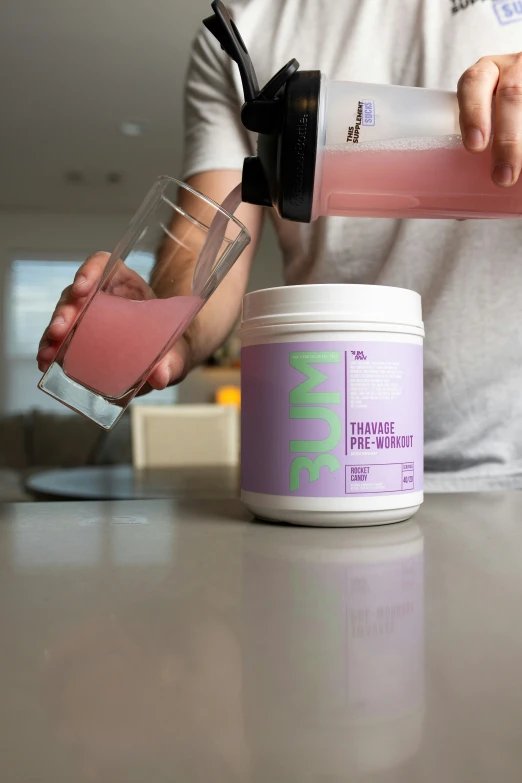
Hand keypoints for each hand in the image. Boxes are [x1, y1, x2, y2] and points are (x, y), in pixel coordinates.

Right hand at [36, 252, 191, 390]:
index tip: (83, 288)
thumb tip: (160, 376)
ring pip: (64, 316)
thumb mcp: (177, 351)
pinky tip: (45, 363)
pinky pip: (60, 339)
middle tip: (60, 331)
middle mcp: (102, 297)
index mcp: (127, 284)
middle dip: (65, 311)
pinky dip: (51, 350)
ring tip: (48, 353)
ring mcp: (87, 317)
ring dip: (52, 334)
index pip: (104, 265)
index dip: (90, 271)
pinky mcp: (78, 338)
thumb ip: (173, 361)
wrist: (164, 360)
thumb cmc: (171, 345)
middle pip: (77, 293)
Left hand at [458, 53, 521, 186]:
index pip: (474, 83)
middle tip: (502, 178)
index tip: (474, 147)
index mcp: (486, 73)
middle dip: (507, 140)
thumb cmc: (498, 116)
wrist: (519, 101)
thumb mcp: (487, 117)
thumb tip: (461, 212)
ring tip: (519, 178)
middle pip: (512, 97)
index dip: (473, 113)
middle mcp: (514, 68)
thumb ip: (478, 146)